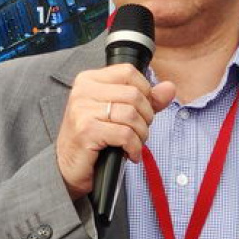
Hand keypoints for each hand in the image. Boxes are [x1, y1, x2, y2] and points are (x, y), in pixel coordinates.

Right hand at [55, 63, 175, 200]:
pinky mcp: (86, 130)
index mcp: (89, 79)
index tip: (141, 110)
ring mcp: (82, 110)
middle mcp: (83, 90)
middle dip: (145, 117)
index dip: (144, 92)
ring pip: (132, 114)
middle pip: (134, 94)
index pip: (129, 72)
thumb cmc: (94, 138)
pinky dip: (134, 147)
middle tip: (138, 132)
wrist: (68, 167)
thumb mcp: (119, 113)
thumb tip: (169, 88)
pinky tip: (129, 154)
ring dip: (141, 135)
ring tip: (133, 144)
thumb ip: (145, 99)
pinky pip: (125, 134)